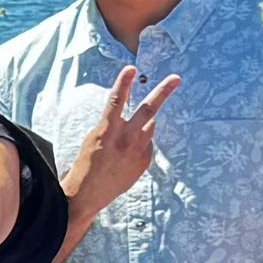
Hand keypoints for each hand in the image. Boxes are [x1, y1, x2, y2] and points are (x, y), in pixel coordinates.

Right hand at [65, 65, 181, 212]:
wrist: (90, 194)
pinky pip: (147, 143)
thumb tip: (136, 117)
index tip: (131, 67)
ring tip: (126, 138)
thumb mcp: (94, 138)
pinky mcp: (145, 162)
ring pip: (149, 126)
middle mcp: (125, 140)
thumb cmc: (86, 165)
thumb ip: (114, 124)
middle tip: (176, 78)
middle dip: (163, 92)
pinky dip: (140, 142)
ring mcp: (138, 152)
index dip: (123, 83)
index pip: (115, 101)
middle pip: (148, 110)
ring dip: (143, 123)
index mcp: (107, 132)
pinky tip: (126, 155)